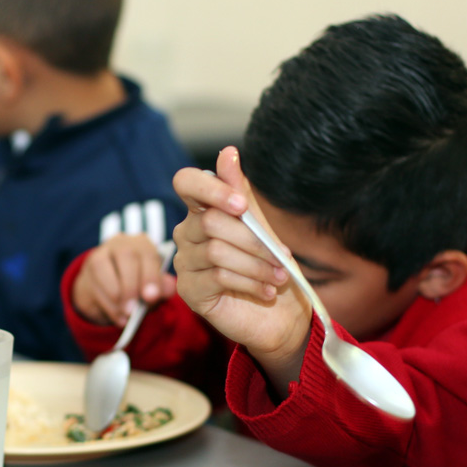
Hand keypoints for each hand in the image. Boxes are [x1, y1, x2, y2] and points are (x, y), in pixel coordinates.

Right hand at [71, 234, 176, 324]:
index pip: (148, 255)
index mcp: (142, 244)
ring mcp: (100, 255)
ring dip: (116, 298)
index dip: (151, 276)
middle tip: (134, 310)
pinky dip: (108, 306)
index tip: (152, 297)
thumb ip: (163, 287)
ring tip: (127, 316)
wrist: (111, 290)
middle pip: (126, 256)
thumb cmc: (139, 285)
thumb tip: (169, 288)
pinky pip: (93, 286)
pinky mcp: (86, 272)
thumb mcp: (153, 287)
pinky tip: (119, 318)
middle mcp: (121, 243)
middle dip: (131, 286)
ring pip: (104, 268)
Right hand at [172, 147, 311, 385]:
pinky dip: (250, 282)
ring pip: (216, 251)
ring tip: (280, 276)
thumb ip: (241, 193)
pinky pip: (218, 277)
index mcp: (202, 211)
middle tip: (281, 256)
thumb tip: (228, 152)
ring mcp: (185, 263)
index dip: (211, 189)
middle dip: (253, 239)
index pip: (187, 183)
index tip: (242, 205)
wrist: (280, 314)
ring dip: (256, 264)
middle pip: (211, 222)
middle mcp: (187, 234)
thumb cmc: (269, 266)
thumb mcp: (262, 226)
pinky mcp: (189, 291)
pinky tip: (267, 291)